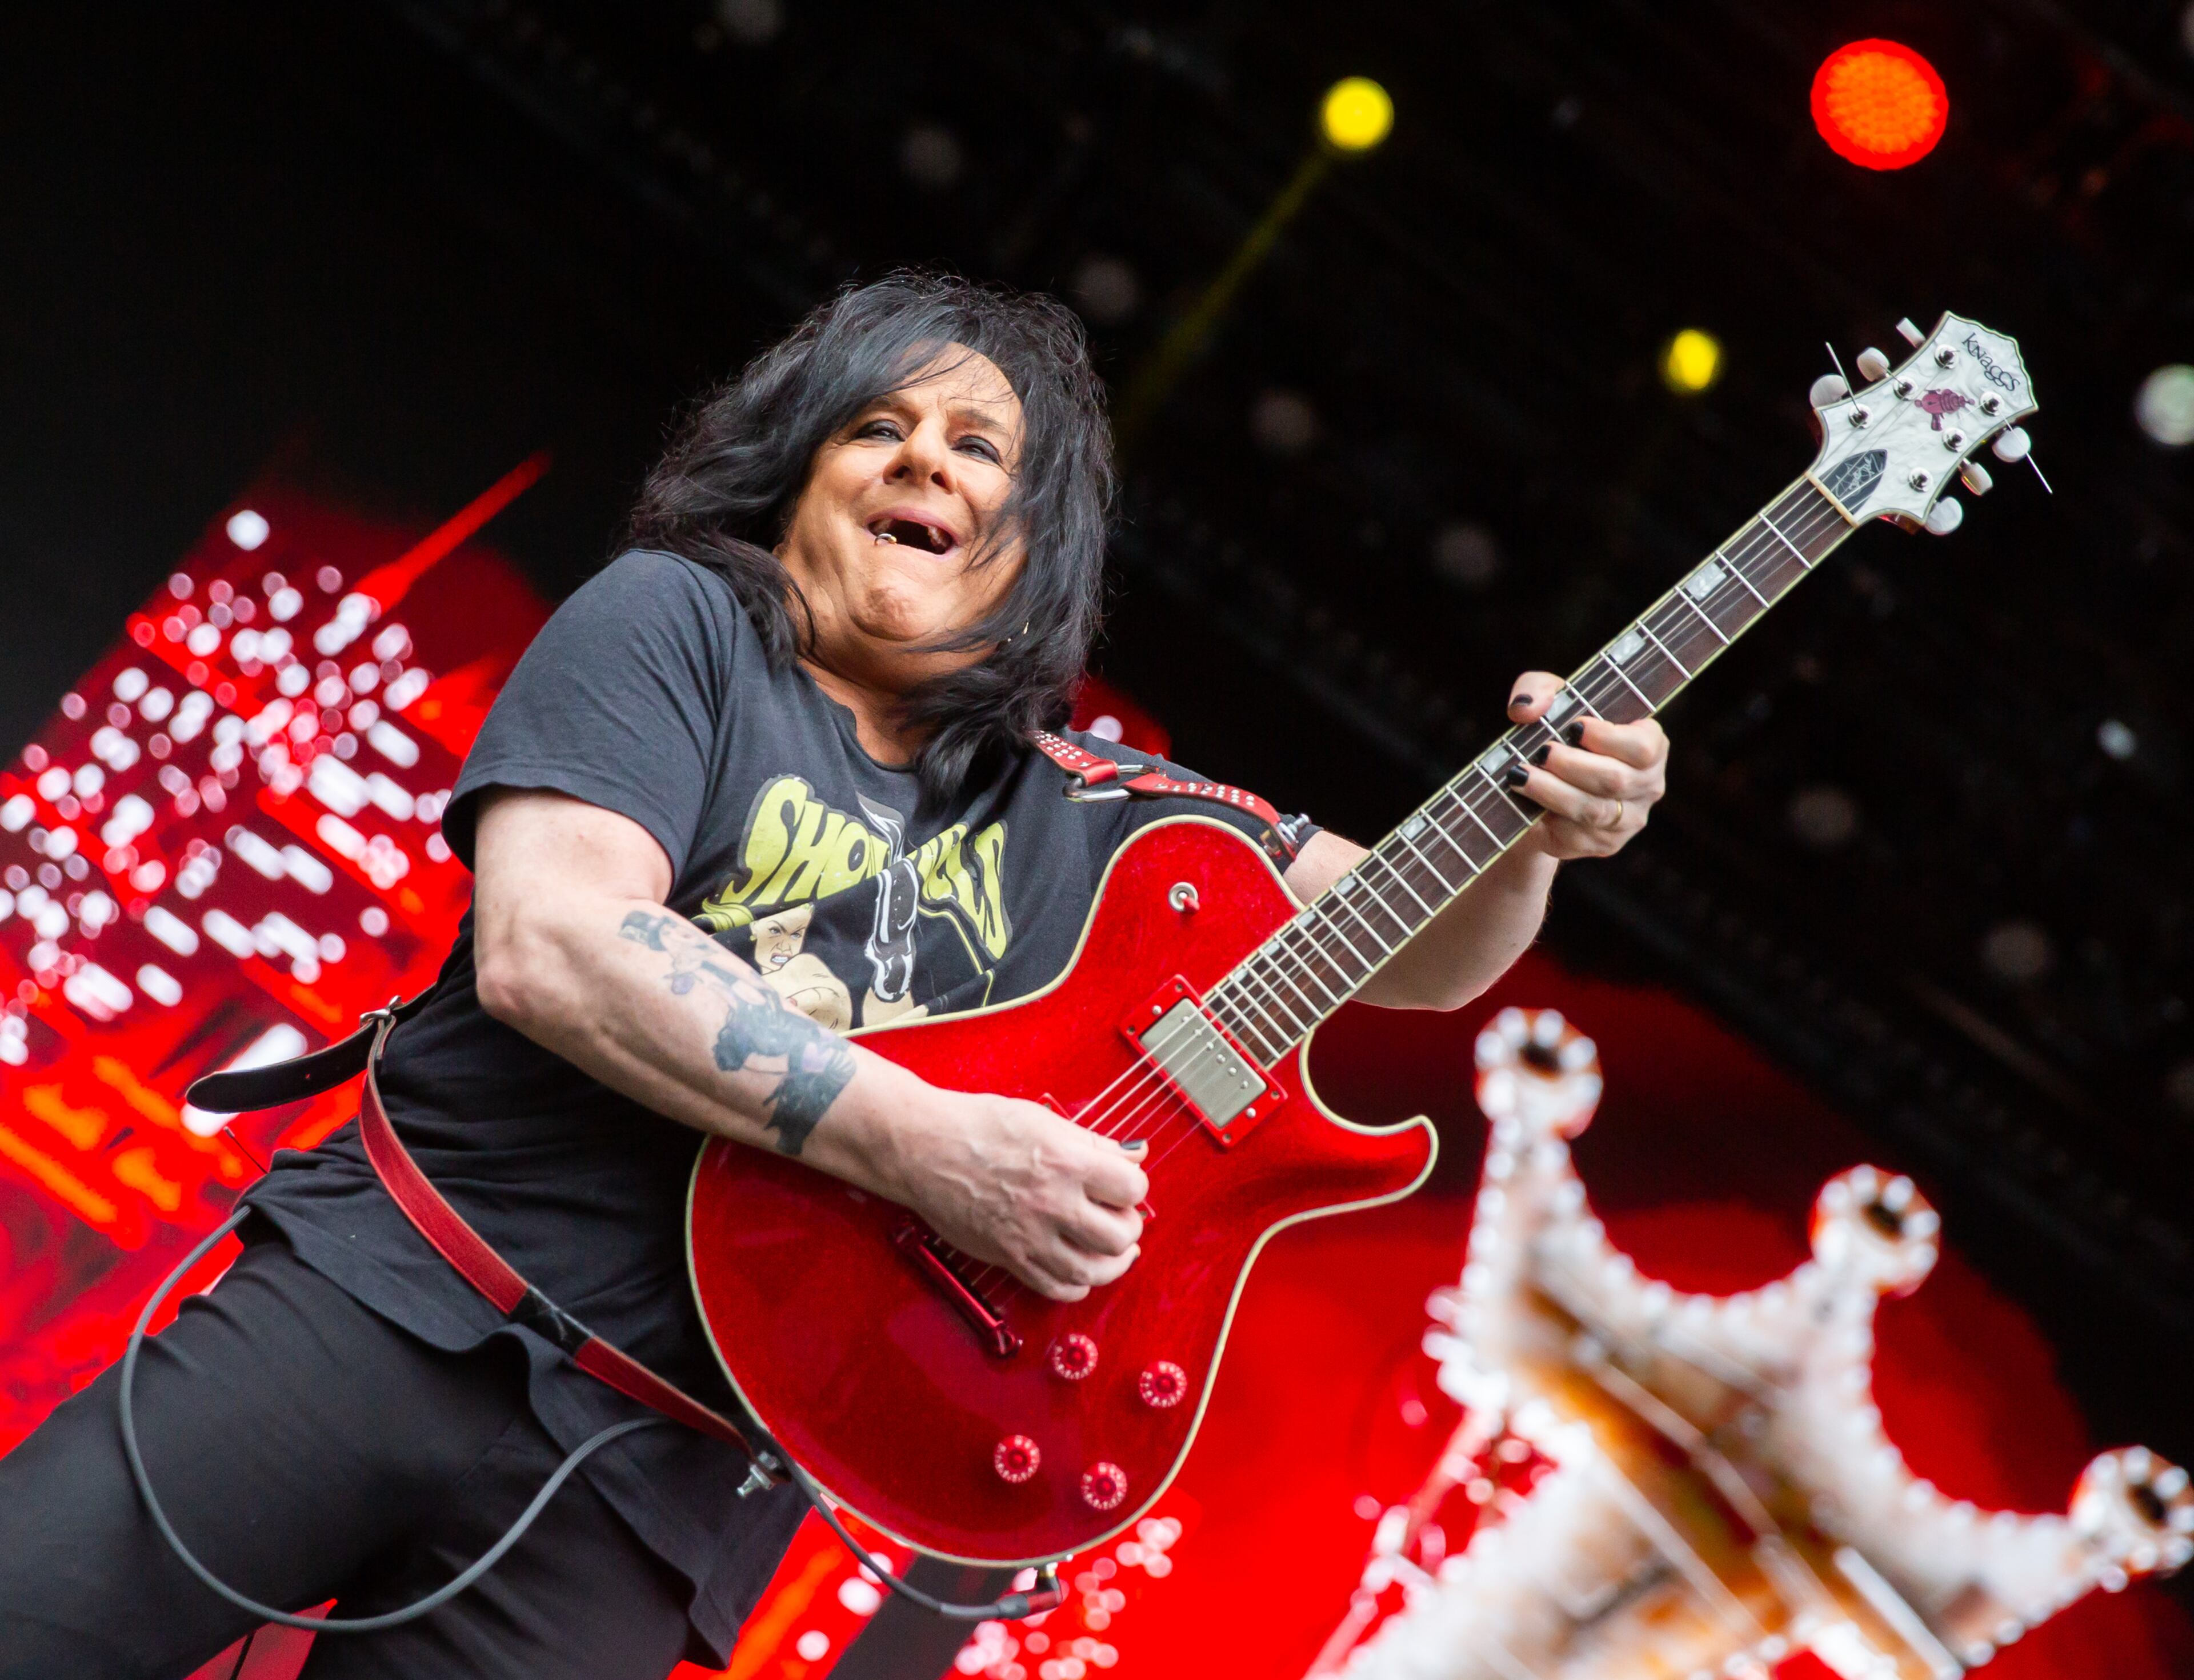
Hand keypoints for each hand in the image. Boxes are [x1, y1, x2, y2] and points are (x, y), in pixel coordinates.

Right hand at [879, 1080, 1146, 1301]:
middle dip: (1128, 1227)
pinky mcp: (1009, 1258)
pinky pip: (1055, 1288)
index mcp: (1066, 1162)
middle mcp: (1052, 1203)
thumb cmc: (975, 1127)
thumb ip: (1093, 1142)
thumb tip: (1134, 1153)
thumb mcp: (1043, 1120)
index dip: (1134, 1186)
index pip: (1132, 1187)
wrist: (923, 1148)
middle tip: (1120, 1216)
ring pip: (1093, 1271)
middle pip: (1119, 1235)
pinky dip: (1077, 1285)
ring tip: (1114, 1251)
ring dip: (1112, 1263)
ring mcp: (1030, 1236)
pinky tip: (1080, 1270)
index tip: (1124, 1185)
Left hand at [1502, 672, 1667, 859]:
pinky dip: (1549, 817)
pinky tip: (1527, 800)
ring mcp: (1629, 820)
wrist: (1545, 785)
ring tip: (1521, 775)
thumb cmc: (1559, 732)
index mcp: (1650, 747)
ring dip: (1553, 792)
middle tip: (1542, 753)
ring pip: (1594, 812)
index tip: (1575, 727)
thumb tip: (1525, 710)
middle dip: (1572, 766)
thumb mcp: (1550, 700)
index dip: (1610, 739)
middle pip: (1616, 781)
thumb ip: (1539, 690)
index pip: (1643, 748)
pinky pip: (1577, 836)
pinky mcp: (1603, 844)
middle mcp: (1648, 786)